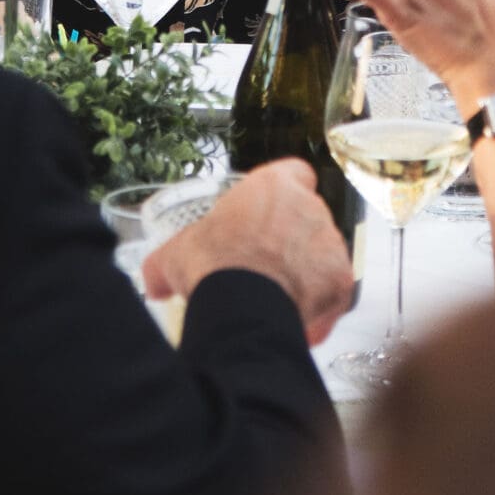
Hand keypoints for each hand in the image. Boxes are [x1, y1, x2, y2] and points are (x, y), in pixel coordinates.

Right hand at [143, 160, 353, 344]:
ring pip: (323, 254)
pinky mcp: (340, 280)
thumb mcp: (175, 254)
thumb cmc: (213, 264)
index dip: (283, 193)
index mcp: (274, 186)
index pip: (293, 173)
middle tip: (264, 264)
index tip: (269, 212)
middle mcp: (309, 207)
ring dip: (304, 272)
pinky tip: (291, 320)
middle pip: (307, 218)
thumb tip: (154, 282)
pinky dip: (317, 307)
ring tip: (275, 297)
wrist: (242, 302)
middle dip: (290, 240)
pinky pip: (332, 293)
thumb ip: (165, 263)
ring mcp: (329, 244)